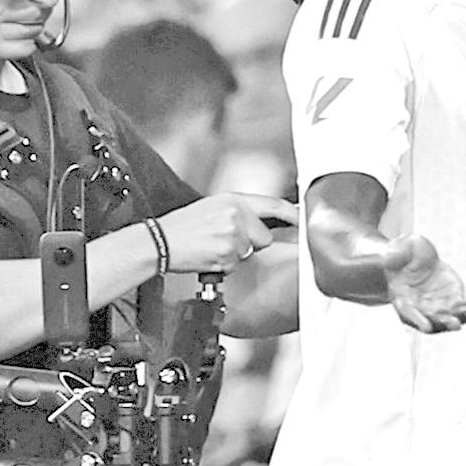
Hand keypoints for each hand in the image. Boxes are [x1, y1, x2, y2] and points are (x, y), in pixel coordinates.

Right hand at [157, 194, 297, 273]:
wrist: (161, 241)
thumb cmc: (183, 226)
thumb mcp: (213, 207)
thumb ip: (240, 212)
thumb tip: (261, 222)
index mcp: (234, 200)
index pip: (273, 205)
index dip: (292, 213)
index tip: (303, 219)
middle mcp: (237, 215)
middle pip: (263, 237)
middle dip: (251, 243)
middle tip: (225, 239)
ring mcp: (233, 236)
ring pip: (249, 252)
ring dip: (235, 254)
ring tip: (213, 246)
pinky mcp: (228, 255)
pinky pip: (236, 265)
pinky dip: (225, 264)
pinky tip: (209, 255)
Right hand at [383, 235, 465, 333]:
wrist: (413, 258)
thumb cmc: (400, 255)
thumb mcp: (397, 250)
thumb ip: (394, 255)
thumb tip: (387, 258)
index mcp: (402, 300)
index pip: (409, 314)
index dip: (417, 320)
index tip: (426, 326)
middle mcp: (421, 309)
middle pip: (434, 321)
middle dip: (445, 323)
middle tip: (455, 324)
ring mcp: (438, 307)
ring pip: (453, 317)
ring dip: (463, 316)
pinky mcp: (453, 299)